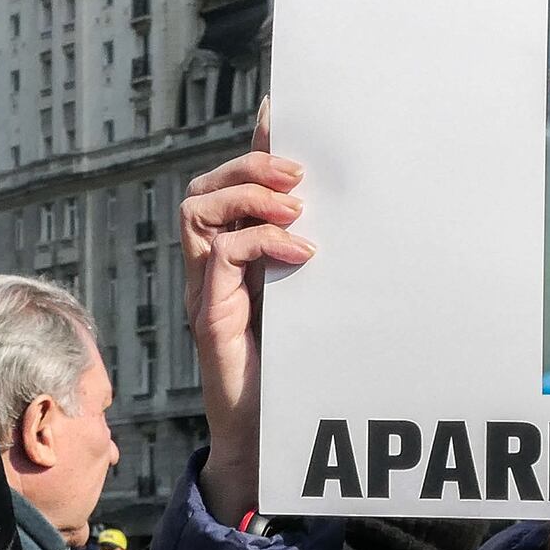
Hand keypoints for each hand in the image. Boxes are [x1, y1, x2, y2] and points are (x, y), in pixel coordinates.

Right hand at [181, 110, 309, 522]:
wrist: (271, 438)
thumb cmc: (296, 374)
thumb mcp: (313, 303)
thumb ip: (316, 262)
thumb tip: (352, 219)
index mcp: (238, 259)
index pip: (236, 186)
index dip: (254, 145)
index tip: (282, 110)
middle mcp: (213, 269)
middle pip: (205, 187)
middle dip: (250, 166)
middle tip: (299, 176)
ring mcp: (207, 290)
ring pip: (198, 209)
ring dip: (249, 197)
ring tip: (297, 211)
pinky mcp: (210, 314)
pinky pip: (219, 253)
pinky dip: (259, 241)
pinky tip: (301, 254)